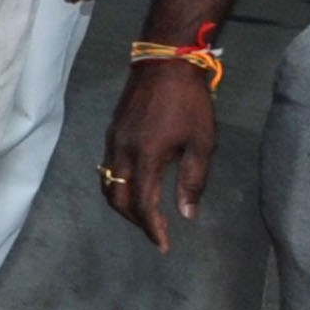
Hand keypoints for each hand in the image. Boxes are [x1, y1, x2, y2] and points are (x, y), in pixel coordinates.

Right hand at [102, 57, 217, 252]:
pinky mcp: (111, 132)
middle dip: (135, 221)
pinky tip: (135, 185)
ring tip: (145, 214)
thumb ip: (193, 180)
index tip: (164, 246)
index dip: (153, 229)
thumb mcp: (202, 143)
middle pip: (117, 199)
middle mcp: (122, 152)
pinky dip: (118, 185)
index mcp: (146, 157)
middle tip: (156, 232)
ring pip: (108, 184)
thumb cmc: (190, 103)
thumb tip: (187, 213)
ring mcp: (112, 141)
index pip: (143, 204)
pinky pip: (107, 168)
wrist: (164, 63)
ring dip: (124, 204)